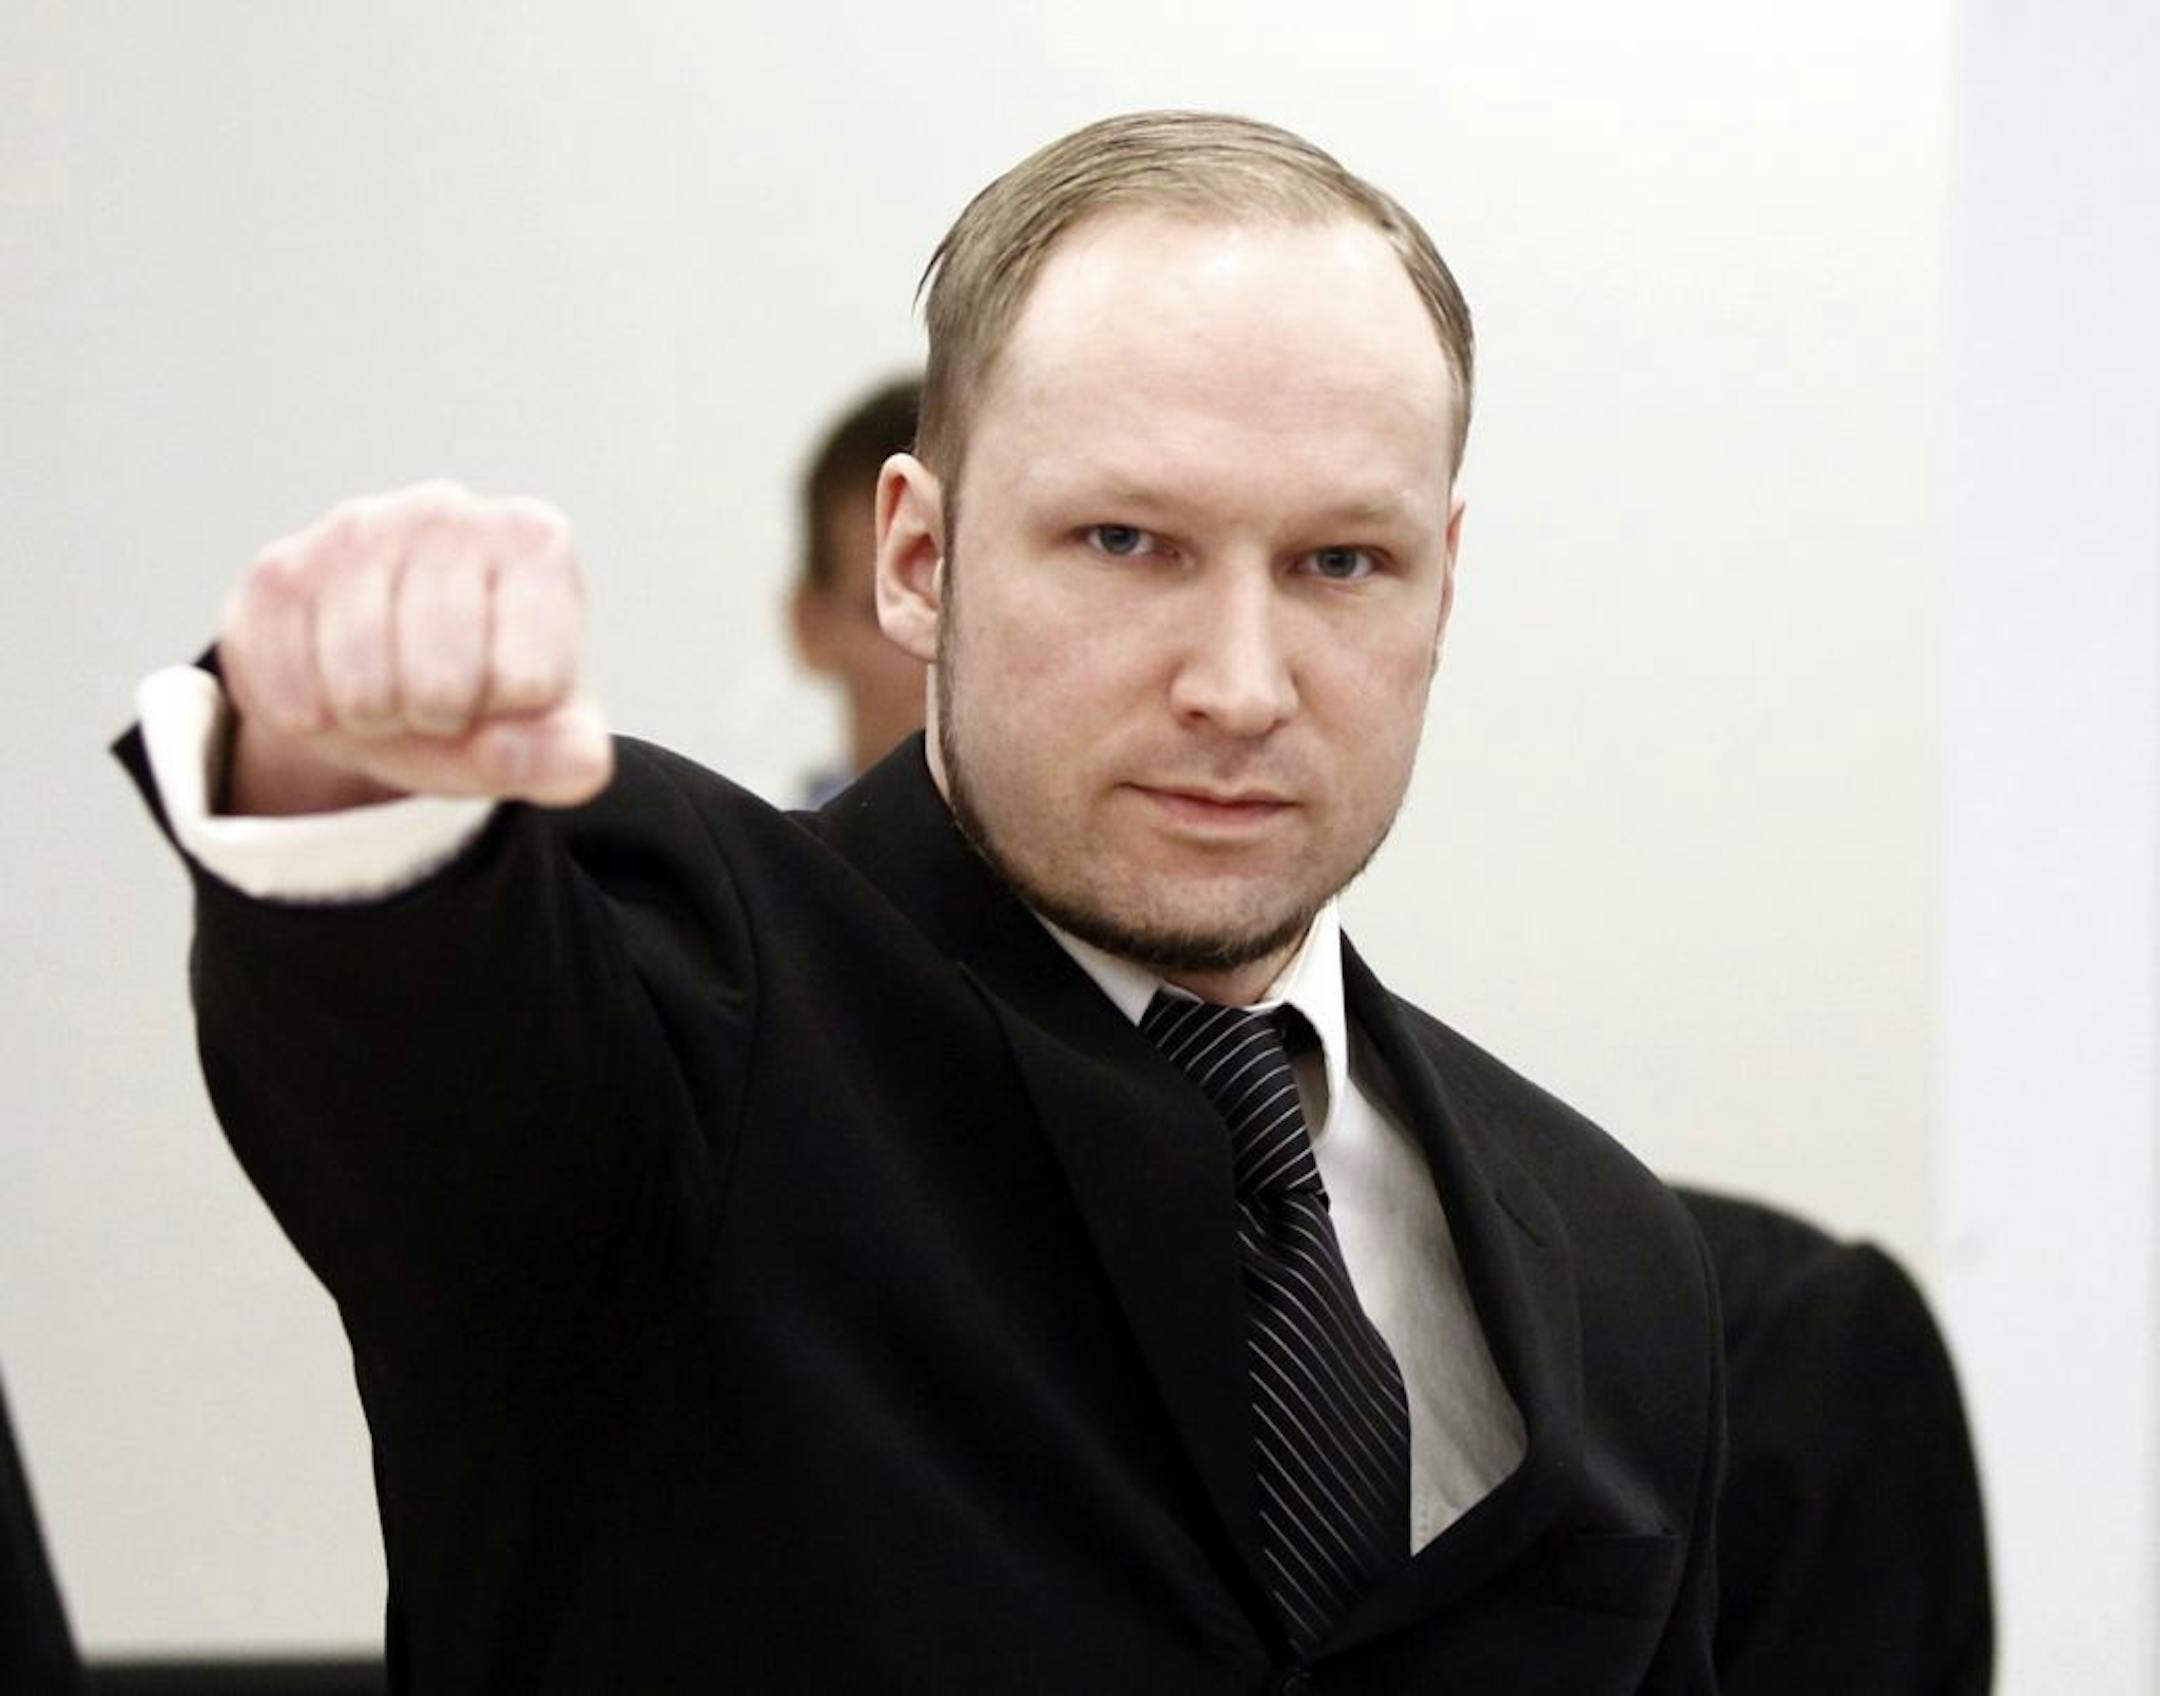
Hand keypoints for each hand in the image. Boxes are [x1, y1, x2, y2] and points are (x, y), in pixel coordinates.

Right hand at [217, 482, 612, 813]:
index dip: (510, 715)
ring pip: (361, 687)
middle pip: (441, 685)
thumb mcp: (544, 735)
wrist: (387, 679)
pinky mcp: (280, 569)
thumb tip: (525, 757)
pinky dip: (314, 717)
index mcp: (533, 542)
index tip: (506, 689)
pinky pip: (291, 689)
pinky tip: (333, 685)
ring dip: (375, 719)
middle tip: (439, 697)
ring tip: (390, 689)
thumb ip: (568, 759)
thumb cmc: (485, 695)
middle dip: (438, 719)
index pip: (530, 682)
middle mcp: (447, 512)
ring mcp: (357, 529)